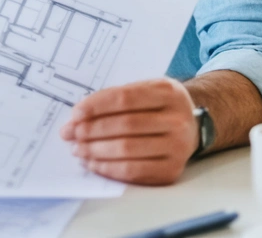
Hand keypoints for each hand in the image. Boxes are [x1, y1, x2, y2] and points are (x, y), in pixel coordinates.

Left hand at [60, 77, 198, 185]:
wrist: (192, 126)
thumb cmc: (158, 106)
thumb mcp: (145, 90)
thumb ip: (115, 98)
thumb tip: (78, 117)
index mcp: (168, 92)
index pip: (124, 98)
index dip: (96, 106)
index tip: (75, 114)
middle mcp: (177, 120)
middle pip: (125, 125)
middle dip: (91, 130)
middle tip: (69, 134)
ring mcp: (178, 147)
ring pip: (127, 149)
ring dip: (95, 150)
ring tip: (77, 149)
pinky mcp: (172, 171)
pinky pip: (134, 171)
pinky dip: (108, 168)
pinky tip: (93, 163)